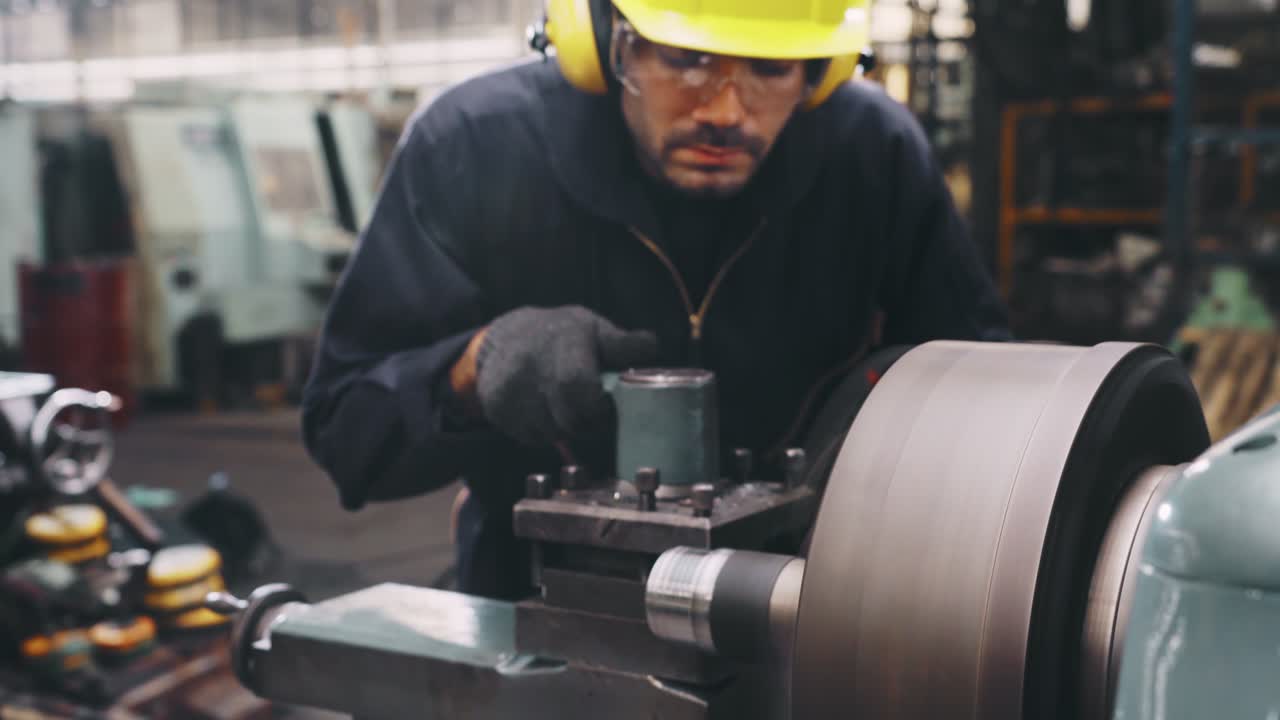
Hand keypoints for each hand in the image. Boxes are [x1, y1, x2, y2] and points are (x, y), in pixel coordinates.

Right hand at [472, 306, 657, 447]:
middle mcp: (531, 363)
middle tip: (592, 416)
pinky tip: (543, 411)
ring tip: (565, 408)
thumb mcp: (592, 328)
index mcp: (564, 340)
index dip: (597, 407)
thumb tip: (652, 346)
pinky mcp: (495, 407)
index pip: (578, 385)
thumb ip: (621, 343)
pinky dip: (543, 433)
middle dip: (587, 424)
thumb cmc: (561, 335)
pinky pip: (531, 438)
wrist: (505, 336)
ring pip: (551, 433)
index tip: (605, 407)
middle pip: (567, 418)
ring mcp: (510, 387)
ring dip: (565, 429)